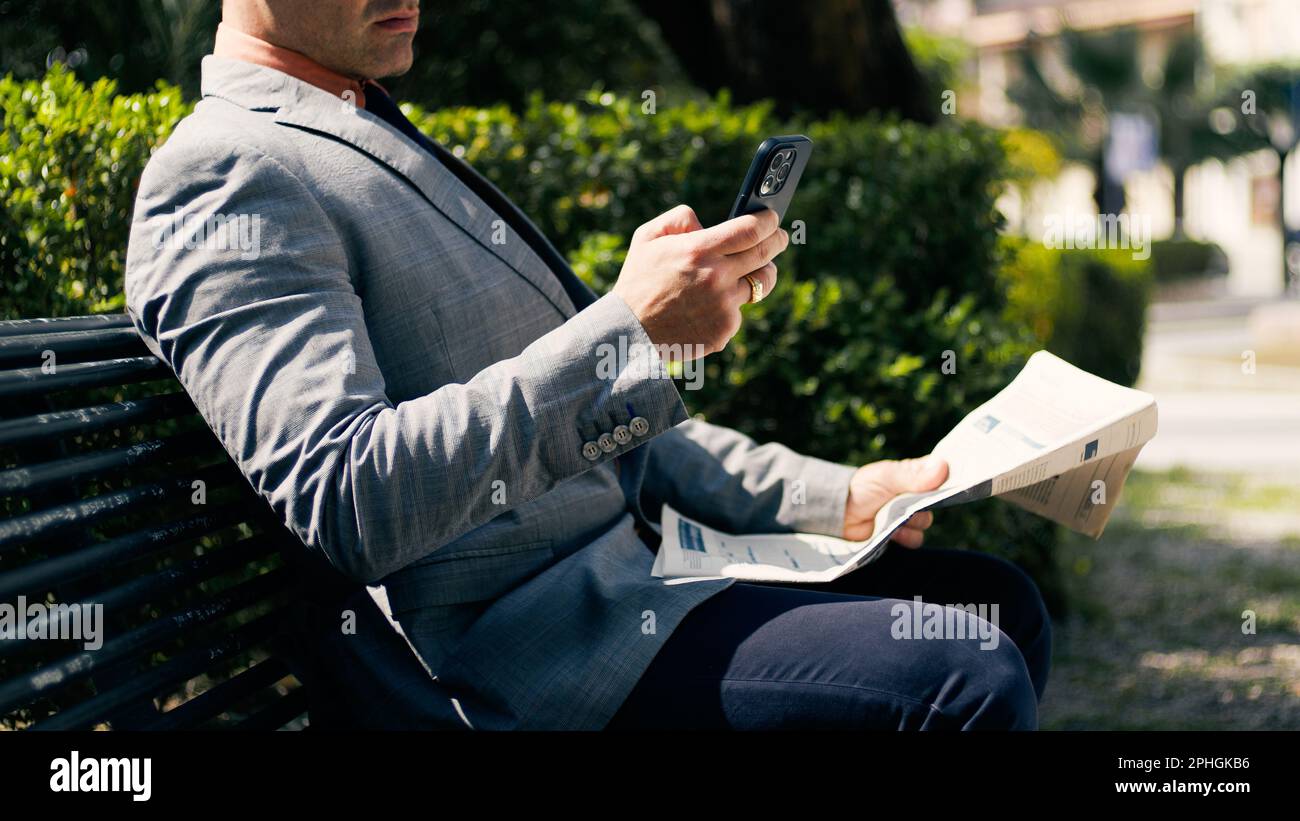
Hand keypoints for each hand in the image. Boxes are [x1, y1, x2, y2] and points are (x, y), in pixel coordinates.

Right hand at [612, 205, 786, 358]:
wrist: (629, 332)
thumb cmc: (638, 281)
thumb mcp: (647, 238)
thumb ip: (679, 218)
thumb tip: (706, 224)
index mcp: (699, 250)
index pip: (751, 230)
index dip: (767, 221)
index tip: (771, 218)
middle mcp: (716, 277)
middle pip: (765, 254)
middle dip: (778, 241)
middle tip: (779, 237)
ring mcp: (723, 306)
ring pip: (760, 285)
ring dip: (760, 275)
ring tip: (751, 272)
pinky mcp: (724, 330)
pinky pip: (739, 311)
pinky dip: (730, 306)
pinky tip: (709, 307)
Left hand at [843, 456, 948, 546]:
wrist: (838, 514)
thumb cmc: (860, 488)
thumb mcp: (886, 478)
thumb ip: (913, 475)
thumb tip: (943, 466)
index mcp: (914, 476)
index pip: (941, 475)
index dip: (949, 480)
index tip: (954, 484)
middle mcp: (914, 495)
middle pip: (935, 503)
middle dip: (922, 506)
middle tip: (907, 505)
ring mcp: (907, 516)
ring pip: (925, 523)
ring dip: (912, 523)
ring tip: (894, 519)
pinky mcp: (900, 534)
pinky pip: (915, 539)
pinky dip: (906, 537)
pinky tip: (892, 533)